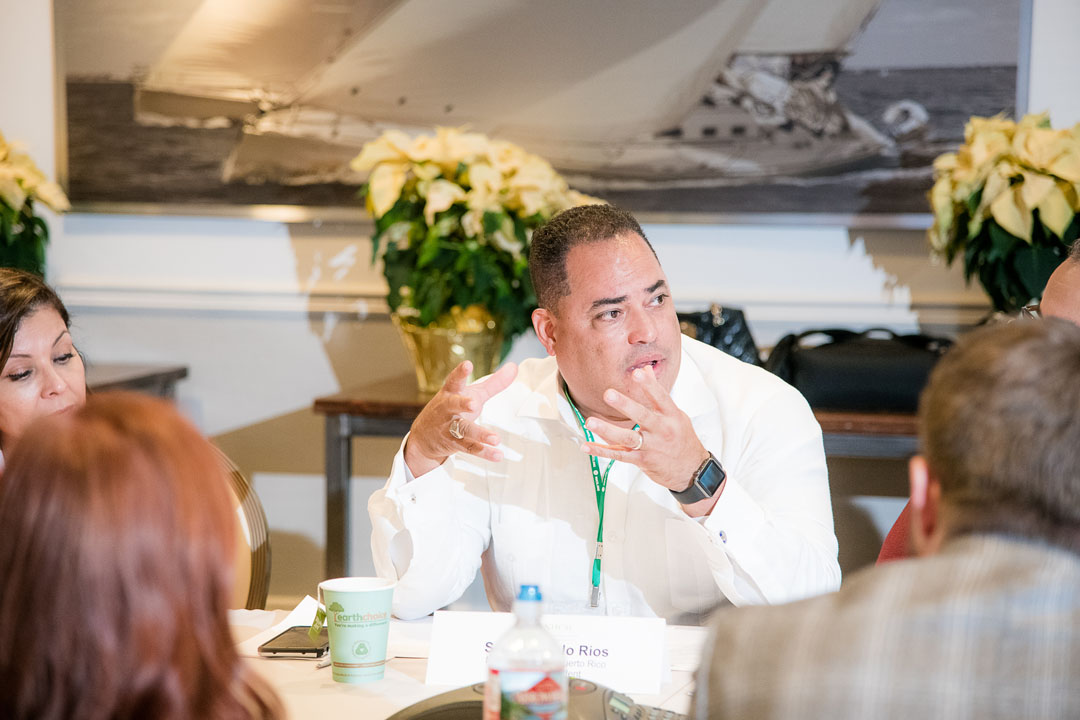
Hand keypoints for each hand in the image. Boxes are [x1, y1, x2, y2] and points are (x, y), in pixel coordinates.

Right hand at [403, 360, 517, 476]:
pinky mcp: (453, 444)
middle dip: (463, 404)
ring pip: (463, 430)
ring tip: (496, 439)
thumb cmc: (453, 408)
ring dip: (479, 434)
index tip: (467, 364)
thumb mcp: (472, 393)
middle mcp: (447, 409)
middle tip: (474, 405)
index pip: (454, 380)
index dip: (460, 373)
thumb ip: (494, 382)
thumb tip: (514, 366)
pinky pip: (470, 448)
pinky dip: (484, 452)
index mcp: (451, 392)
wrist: (423, 437)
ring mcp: (448, 427)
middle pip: (453, 405)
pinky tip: (497, 454)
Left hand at [579, 366, 720, 515]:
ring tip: (590, 422)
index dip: (649, 385)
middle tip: (609, 394)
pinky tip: (587, 446)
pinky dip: (602, 451)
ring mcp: (652, 447)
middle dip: (625, 405)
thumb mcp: (676, 414)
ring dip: (607, 430)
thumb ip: (657, 393)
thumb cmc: (682, 439)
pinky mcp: (642, 461)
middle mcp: (662, 431)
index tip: (638, 373)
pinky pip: (620, 456)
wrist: (691, 471)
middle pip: (642, 416)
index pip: (661, 397)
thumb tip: (646, 369)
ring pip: (628, 438)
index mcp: (671, 416)